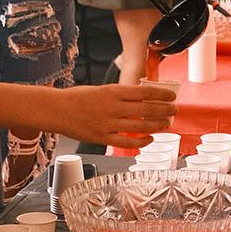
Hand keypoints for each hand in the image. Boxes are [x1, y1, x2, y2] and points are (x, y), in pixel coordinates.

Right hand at [56, 83, 176, 148]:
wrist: (56, 109)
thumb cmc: (78, 98)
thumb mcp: (101, 89)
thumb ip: (120, 95)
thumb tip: (143, 98)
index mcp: (113, 91)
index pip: (144, 92)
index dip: (161, 94)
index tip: (172, 96)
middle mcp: (112, 107)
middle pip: (146, 109)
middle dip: (164, 110)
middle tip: (175, 110)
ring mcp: (108, 123)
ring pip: (140, 126)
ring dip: (157, 125)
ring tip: (167, 124)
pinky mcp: (102, 138)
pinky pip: (127, 142)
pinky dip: (141, 141)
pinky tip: (150, 139)